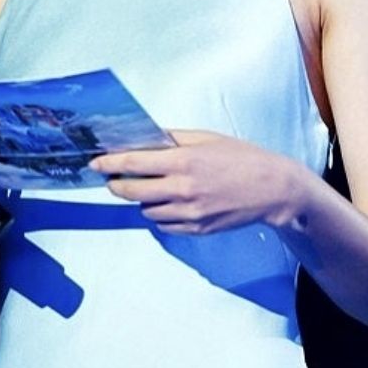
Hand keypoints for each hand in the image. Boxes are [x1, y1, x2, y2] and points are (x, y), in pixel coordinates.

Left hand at [88, 130, 301, 234]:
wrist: (272, 189)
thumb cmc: (241, 157)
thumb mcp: (206, 138)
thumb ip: (173, 139)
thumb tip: (145, 138)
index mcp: (184, 160)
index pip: (134, 162)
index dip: (110, 164)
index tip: (95, 163)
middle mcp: (182, 188)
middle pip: (132, 192)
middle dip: (116, 185)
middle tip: (112, 180)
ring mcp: (189, 213)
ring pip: (146, 210)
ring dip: (141, 200)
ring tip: (150, 188)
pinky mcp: (196, 229)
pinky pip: (164, 224)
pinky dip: (160, 214)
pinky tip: (169, 202)